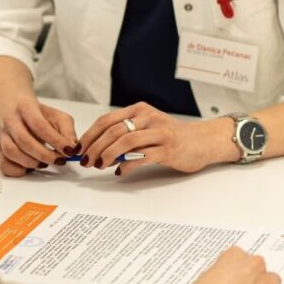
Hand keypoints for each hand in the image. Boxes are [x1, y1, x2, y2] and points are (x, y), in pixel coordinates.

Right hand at [0, 99, 80, 176]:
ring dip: (31, 162)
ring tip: (44, 163)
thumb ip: (68, 132)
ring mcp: (3, 135)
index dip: (55, 140)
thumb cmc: (43, 118)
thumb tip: (71, 148)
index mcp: (26, 107)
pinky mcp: (0, 149)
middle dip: (44, 154)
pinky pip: (4, 164)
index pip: (39, 125)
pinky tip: (30, 168)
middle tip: (59, 161)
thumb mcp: (60, 119)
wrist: (24, 116)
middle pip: (24, 140)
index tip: (68, 151)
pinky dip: (17, 170)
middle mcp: (11, 120)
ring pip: (12, 152)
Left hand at [79, 102, 237, 175]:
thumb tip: (98, 151)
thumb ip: (125, 136)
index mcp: (138, 111)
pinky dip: (128, 165)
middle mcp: (147, 117)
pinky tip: (120, 171)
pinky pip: (142, 157)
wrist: (203, 141)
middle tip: (86, 160)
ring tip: (99, 165)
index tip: (80, 149)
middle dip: (95, 147)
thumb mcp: (146, 129)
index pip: (106, 120)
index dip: (90, 135)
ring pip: (126, 140)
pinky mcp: (168, 148)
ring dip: (108, 154)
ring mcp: (158, 132)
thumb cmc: (171, 137)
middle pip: (113, 130)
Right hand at [190, 247, 283, 283]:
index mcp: (236, 254)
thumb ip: (223, 272)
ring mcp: (267, 282)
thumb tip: (227, 279)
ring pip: (272, 280)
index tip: (235, 277)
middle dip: (252, 276)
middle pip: (258, 266)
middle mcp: (254, 264)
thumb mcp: (207, 276)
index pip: (241, 256)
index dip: (238, 269)